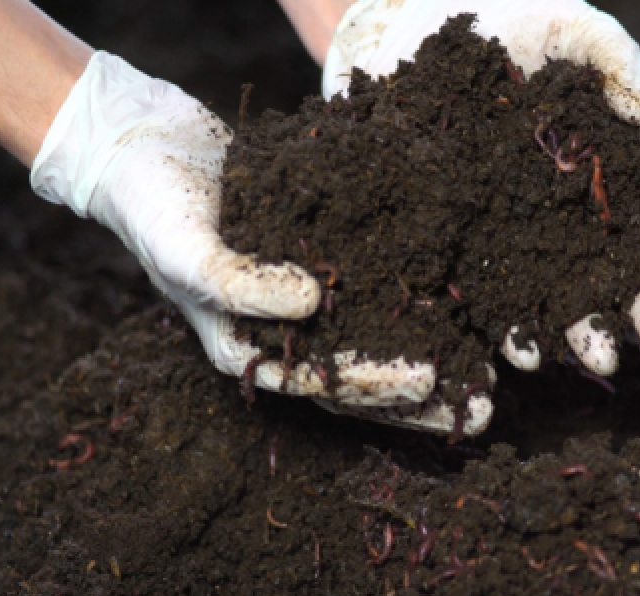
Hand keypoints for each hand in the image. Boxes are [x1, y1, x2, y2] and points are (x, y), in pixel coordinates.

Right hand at [30, 52, 492, 433]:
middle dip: (427, 391)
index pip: (329, 385)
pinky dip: (420, 288)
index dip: (381, 388)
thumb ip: (243, 286)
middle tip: (489, 403)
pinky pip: (380, 276)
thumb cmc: (156, 213)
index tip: (433, 382)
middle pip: (368, 372)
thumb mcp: (190, 255)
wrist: (146, 147)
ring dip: (435, 347)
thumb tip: (314, 302)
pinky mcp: (326, 250)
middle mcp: (289, 329)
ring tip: (493, 363)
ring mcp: (310, 291)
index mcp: (254, 350)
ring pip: (384, 330)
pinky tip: (466, 293)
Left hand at [322, 0, 639, 382]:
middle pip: (614, 268)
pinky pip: (490, 298)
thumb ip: (612, 56)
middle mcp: (565, 211)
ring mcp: (515, 234)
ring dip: (582, 333)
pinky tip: (518, 354)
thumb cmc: (503, 21)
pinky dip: (508, 330)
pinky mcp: (462, 248)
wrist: (410, 30)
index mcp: (602, 163)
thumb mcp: (566, 24)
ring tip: (597, 359)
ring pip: (558, 295)